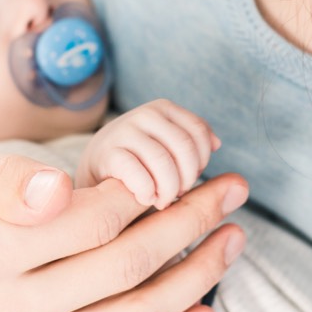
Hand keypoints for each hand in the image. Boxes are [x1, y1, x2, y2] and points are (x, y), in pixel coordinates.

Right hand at [76, 99, 220, 208]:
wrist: (94, 173)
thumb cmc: (140, 163)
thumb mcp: (168, 146)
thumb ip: (193, 144)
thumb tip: (217, 143)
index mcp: (164, 109)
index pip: (198, 133)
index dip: (200, 161)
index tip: (189, 179)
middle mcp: (145, 114)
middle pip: (185, 147)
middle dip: (187, 177)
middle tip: (178, 195)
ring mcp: (124, 132)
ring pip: (164, 163)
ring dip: (168, 190)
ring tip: (163, 202)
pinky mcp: (107, 154)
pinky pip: (139, 175)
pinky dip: (147, 192)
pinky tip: (145, 199)